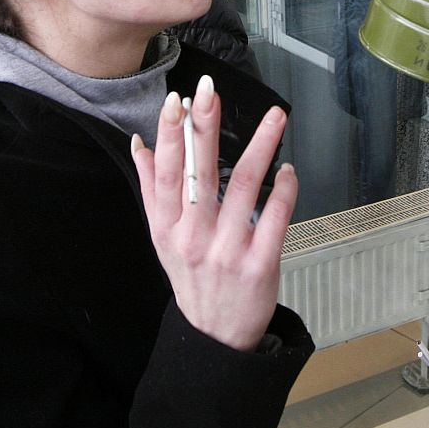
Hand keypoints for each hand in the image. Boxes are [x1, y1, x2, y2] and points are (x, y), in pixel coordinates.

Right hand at [130, 75, 297, 351]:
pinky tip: (288, 169)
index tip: (177, 99)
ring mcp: (228, 250)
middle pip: (199, 173)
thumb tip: (140, 143)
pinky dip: (284, 189)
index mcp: (168, 227)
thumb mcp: (163, 238)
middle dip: (204, 127)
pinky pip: (276, 217)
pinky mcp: (261, 264)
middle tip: (211, 90)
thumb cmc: (192, 277)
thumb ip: (152, 190)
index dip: (169, 135)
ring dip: (261, 146)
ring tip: (275, 116)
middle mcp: (194, 237)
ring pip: (245, 186)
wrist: (216, 337)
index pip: (165, 174)